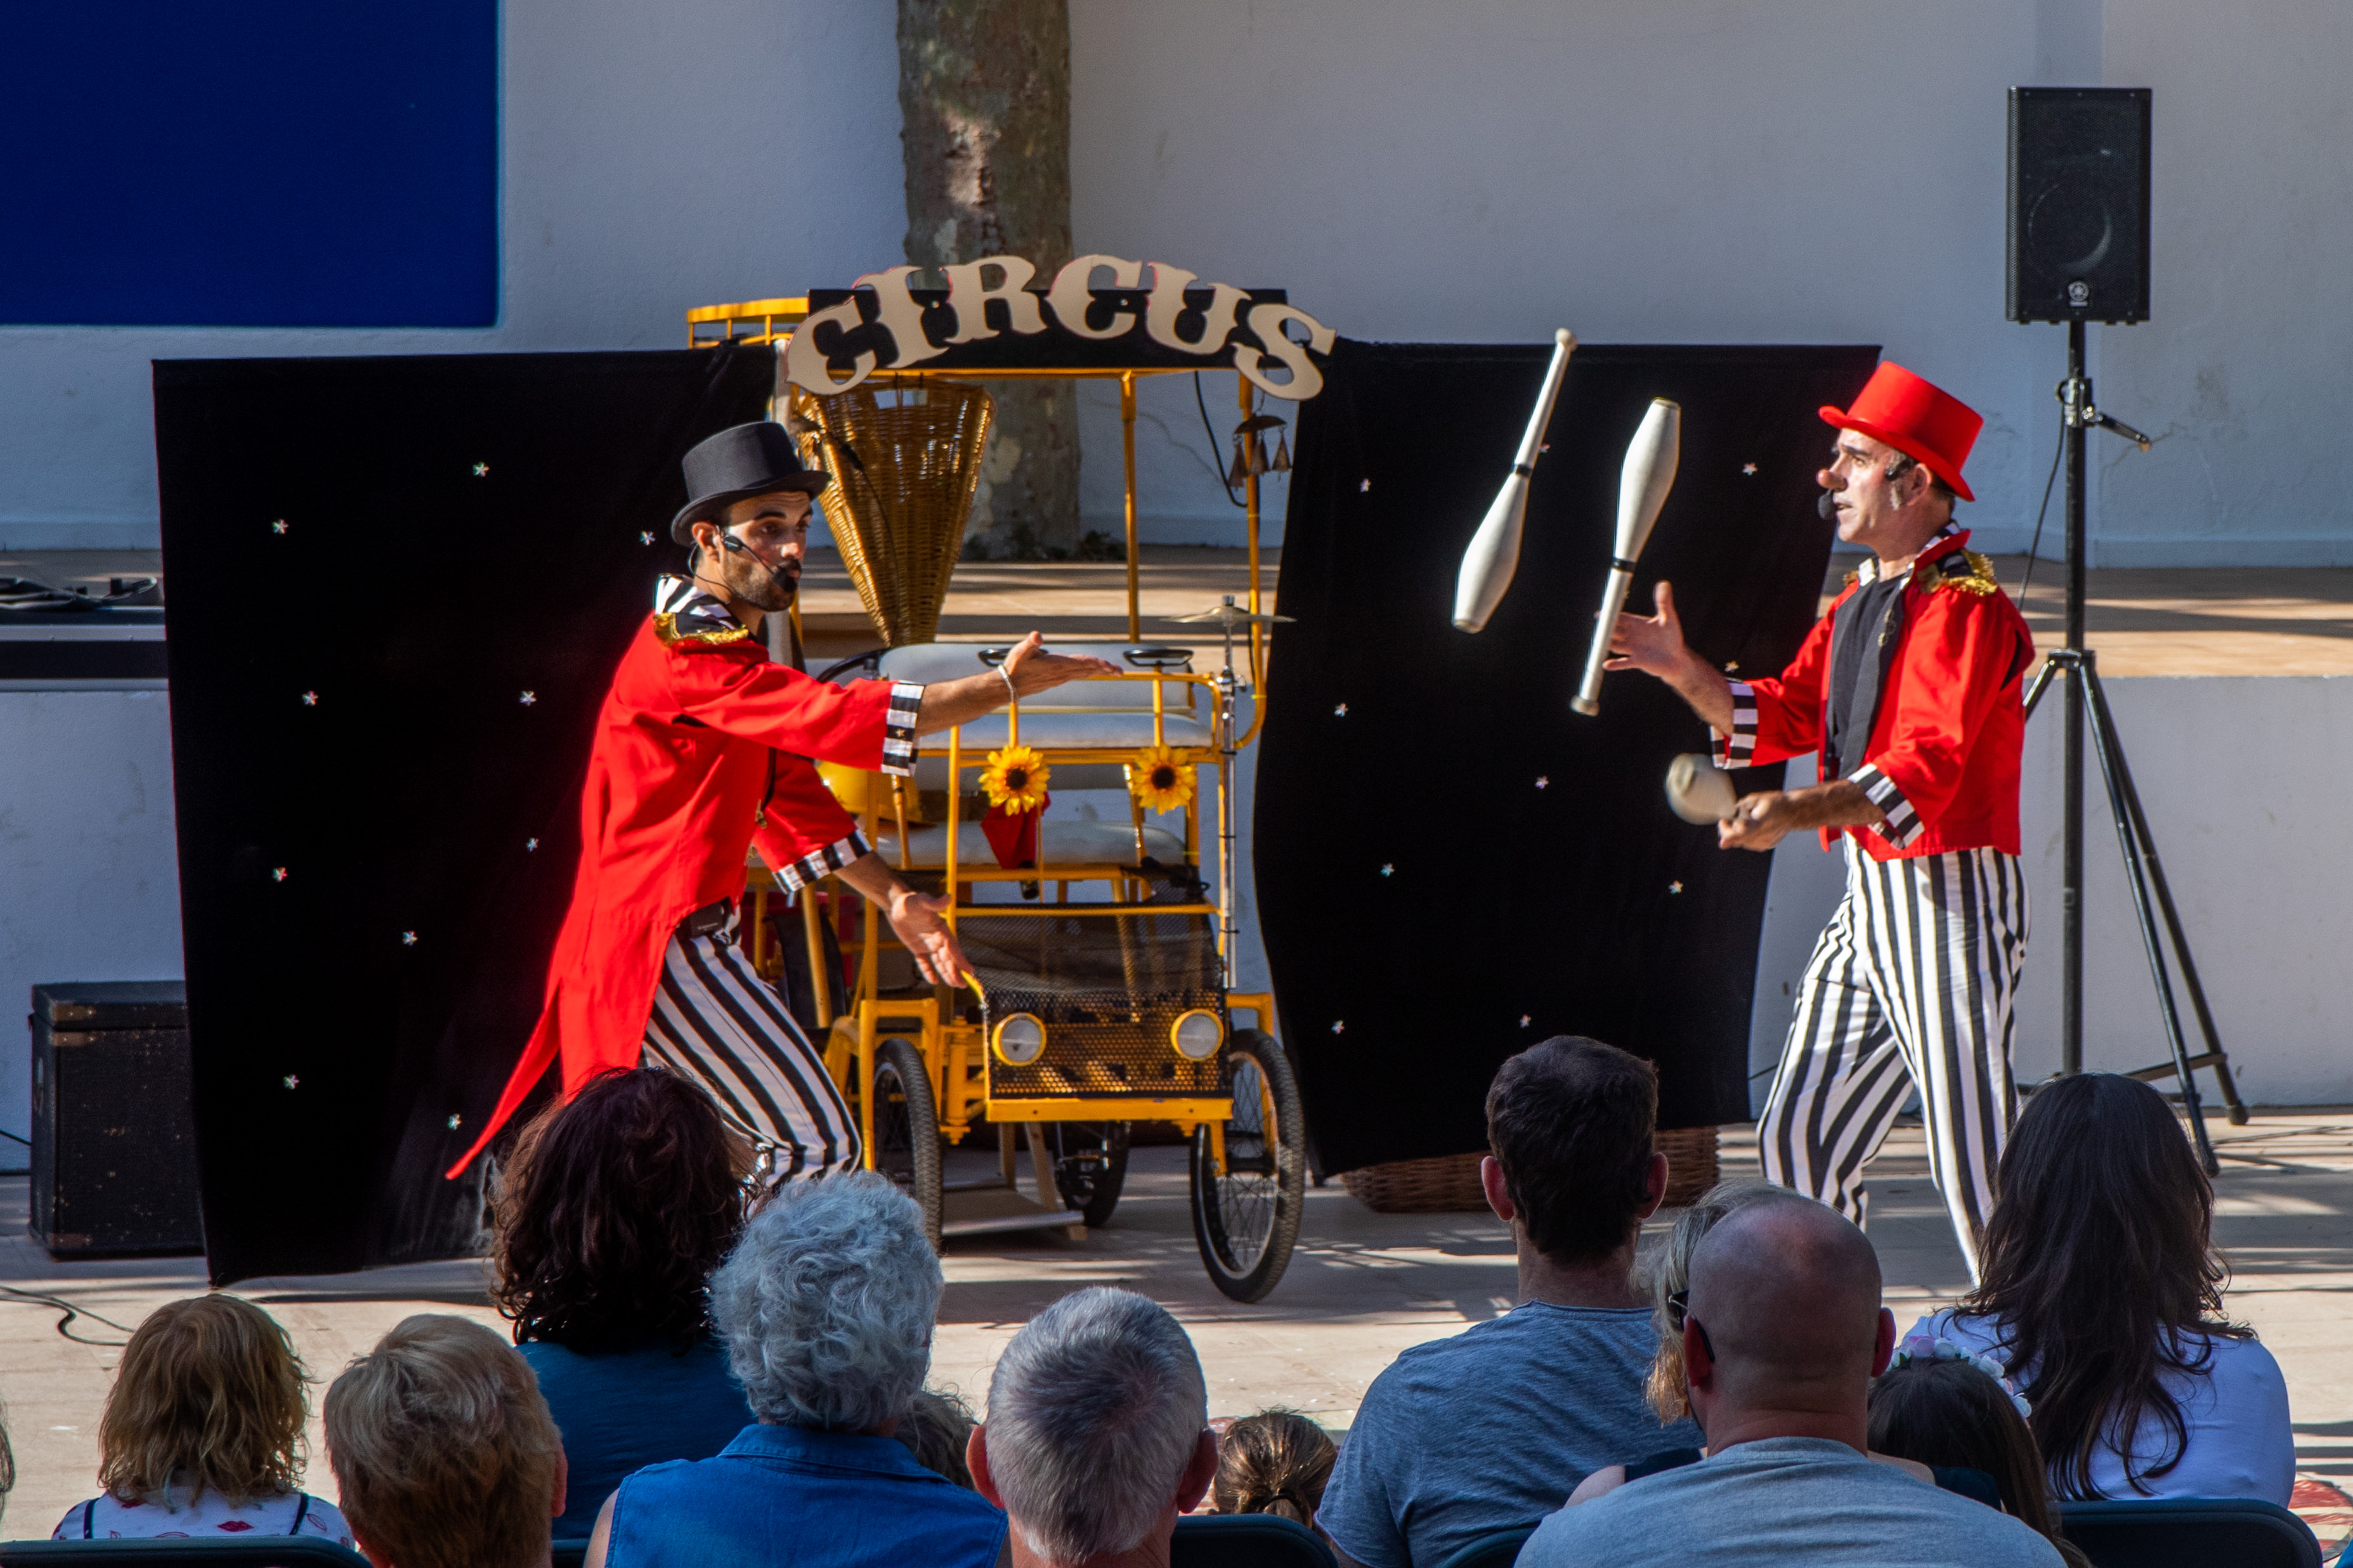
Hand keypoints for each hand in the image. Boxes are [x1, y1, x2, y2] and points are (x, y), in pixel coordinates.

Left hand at [886, 887, 974, 986]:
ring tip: (955, 984)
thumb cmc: (910, 901)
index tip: (969, 970)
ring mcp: (927, 944)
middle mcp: (937, 938)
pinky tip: (934, 981)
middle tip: (962, 984)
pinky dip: (928, 971)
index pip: (953, 947)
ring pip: (939, 962)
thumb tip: (948, 897)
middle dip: (955, 971)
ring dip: (946, 973)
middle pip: (948, 958)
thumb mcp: (922, 900)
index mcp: (942, 929)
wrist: (897, 904)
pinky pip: (924, 962)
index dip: (960, 959)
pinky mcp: (917, 948)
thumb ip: (934, 902)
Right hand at [1001, 631, 1120, 695]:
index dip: (1098, 663)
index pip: (1083, 663)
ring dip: (1099, 671)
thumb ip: (1030, 643)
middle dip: (1105, 669)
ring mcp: (1060, 677)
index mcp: (1058, 665)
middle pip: (1088, 670)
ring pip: (1084, 673)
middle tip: (1121, 671)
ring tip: (1113, 671)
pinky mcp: (1057, 679)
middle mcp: (1062, 673)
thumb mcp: (1020, 651)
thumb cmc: (1015, 667)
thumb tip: (1037, 636)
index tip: (1111, 666)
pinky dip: (1088, 672)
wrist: (1009, 687)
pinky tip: (1092, 671)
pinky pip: (1078, 675)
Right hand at [1603, 581, 1696, 677]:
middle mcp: (1631, 636)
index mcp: (1636, 624)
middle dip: (1605, 629)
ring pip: (1615, 645)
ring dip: (1607, 644)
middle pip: (1613, 631)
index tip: (1599, 614)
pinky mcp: (1637, 661)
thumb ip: (1664, 602)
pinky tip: (1606, 664)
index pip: (1620, 618)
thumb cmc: (1672, 637)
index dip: (1610, 615)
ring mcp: (1633, 649)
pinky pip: (1624, 663)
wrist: (1677, 658)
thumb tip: (1664, 583)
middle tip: (1598, 626)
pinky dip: (1615, 664)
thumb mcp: (1668, 618)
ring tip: (1599, 642)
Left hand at [1719, 791, 1795, 851]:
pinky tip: (1754, 827)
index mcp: (1760, 823)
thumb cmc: (1775, 803)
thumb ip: (1742, 807)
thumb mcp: (1756, 799)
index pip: (1742, 833)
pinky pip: (1749, 843)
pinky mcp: (1765, 846)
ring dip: (1739, 832)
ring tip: (1749, 820)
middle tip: (1724, 821)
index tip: (1722, 842)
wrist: (1793, 811)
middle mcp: (1763, 836)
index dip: (1731, 838)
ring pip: (1742, 841)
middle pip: (1737, 839)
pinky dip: (1747, 836)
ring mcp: (1764, 843)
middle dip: (1728, 831)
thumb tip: (1732, 812)